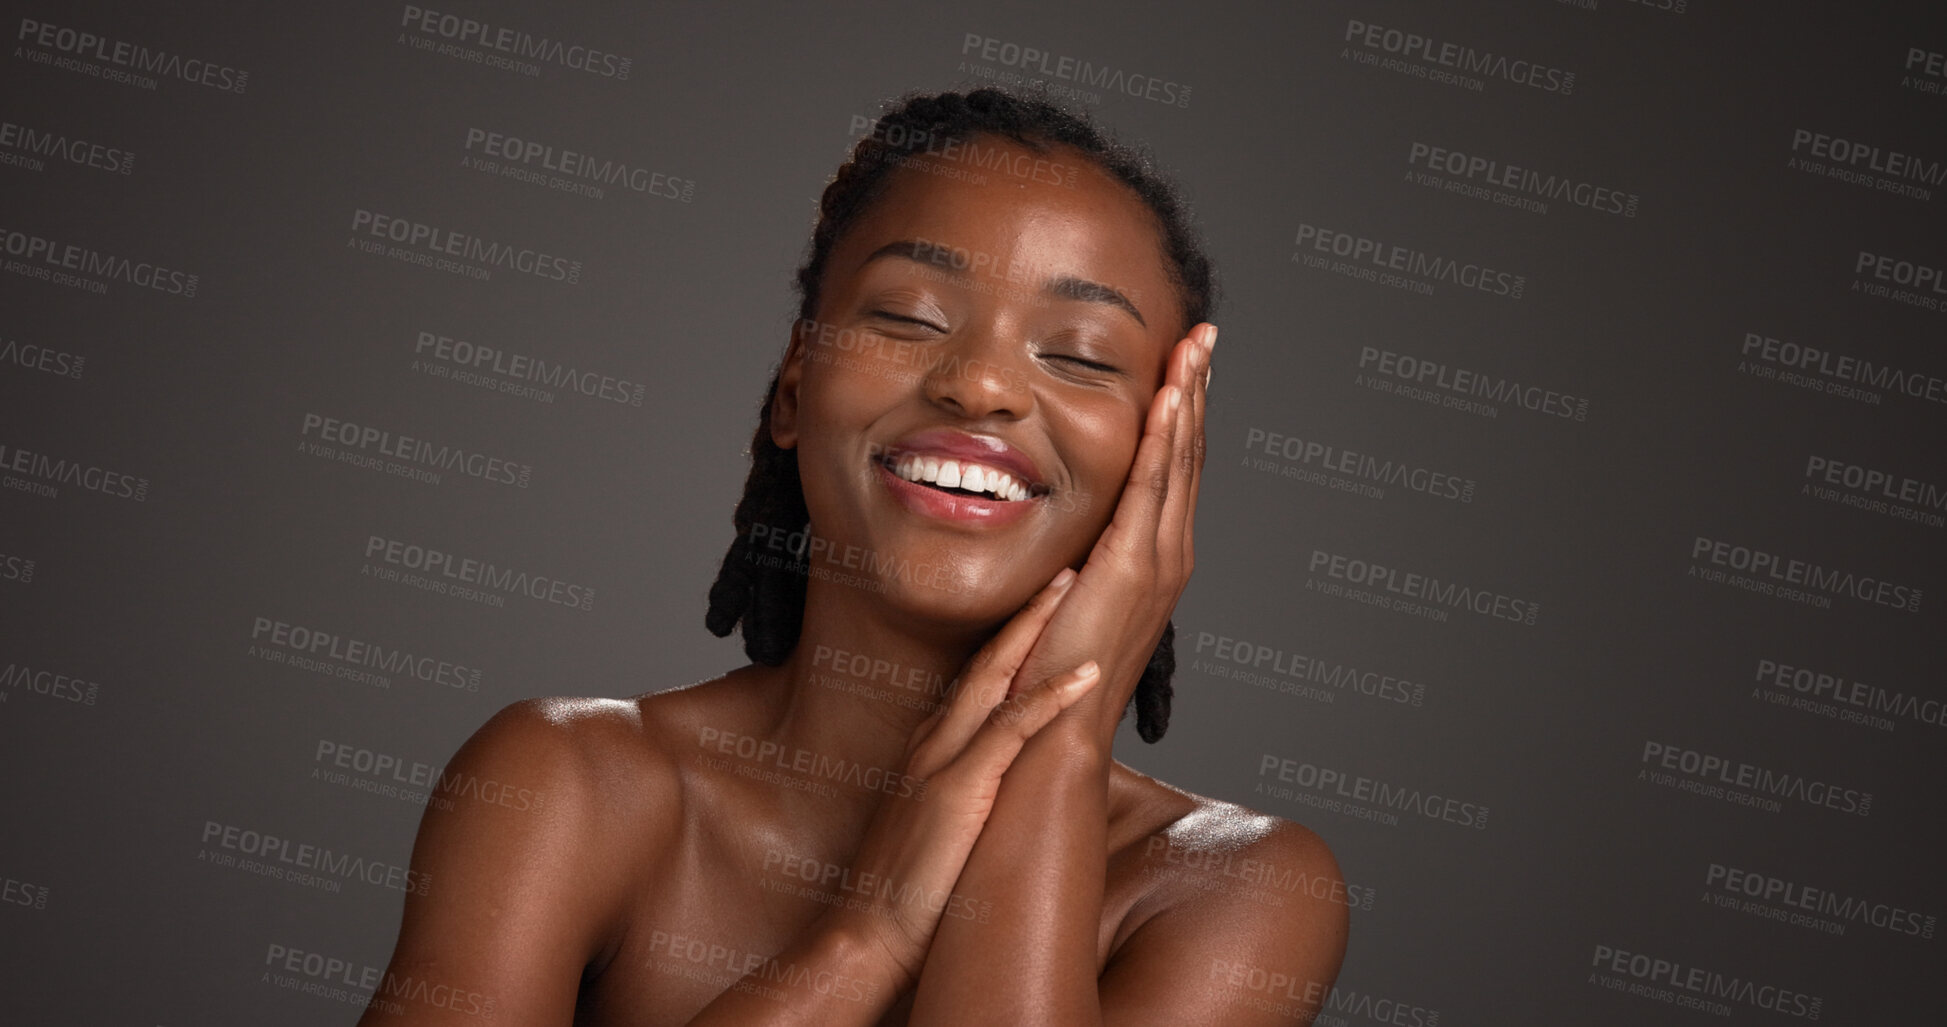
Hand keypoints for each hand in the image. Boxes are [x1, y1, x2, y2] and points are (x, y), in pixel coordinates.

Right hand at [819, 568, 1103, 989]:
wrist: (865, 937)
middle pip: (987, 658)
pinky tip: (1086, 673)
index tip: (1045, 599)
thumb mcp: (935, 825)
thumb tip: (994, 786)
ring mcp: (943, 762)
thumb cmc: (903, 893)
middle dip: (1027, 609)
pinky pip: (1011, 732)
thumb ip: (960, 793)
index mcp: (929, 749)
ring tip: (1075, 583)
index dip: (1011, 635)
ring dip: (1038, 627)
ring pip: (996, 676)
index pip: (975, 677)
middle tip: (1065, 564)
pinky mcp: (958, 790)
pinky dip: (1050, 698)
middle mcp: (933, 743)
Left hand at [1011, 321, 1213, 748]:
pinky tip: (1169, 396)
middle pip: (1188, 456)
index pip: (1171, 471)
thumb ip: (1067, 561)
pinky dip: (1164, 440)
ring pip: (1179, 463)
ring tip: (1196, 345)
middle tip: (1204, 334)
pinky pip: (1151, 489)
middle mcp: (1167, 558)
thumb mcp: (1062, 600)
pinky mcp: (1132, 570)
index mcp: (1152, 561)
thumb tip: (1054, 532)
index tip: (1182, 363)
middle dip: (1196, 390)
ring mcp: (1157, 564)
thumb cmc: (1046, 680)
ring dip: (1188, 400)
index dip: (1180, 415)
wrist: (1052, 739)